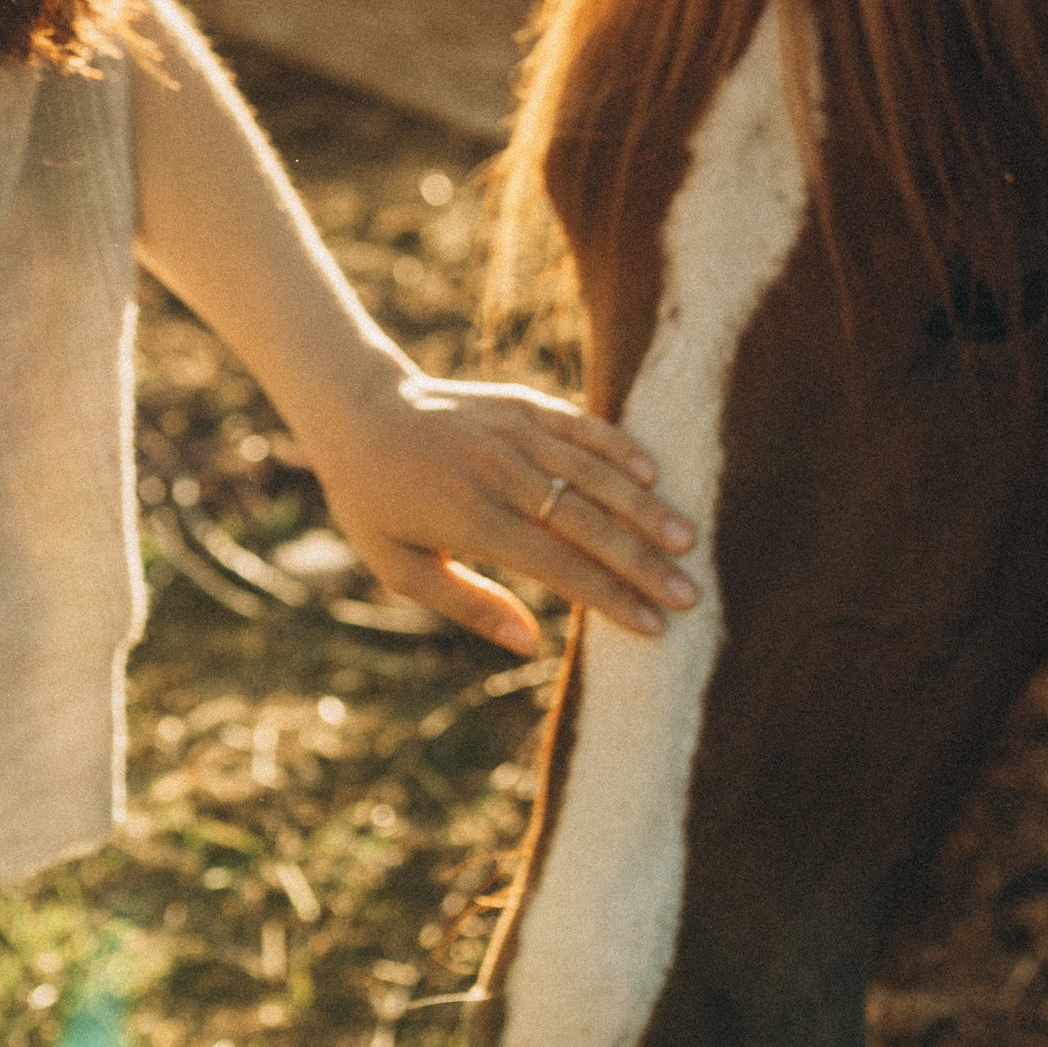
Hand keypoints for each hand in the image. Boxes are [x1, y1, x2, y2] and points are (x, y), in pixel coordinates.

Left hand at [304, 373, 699, 655]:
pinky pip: (578, 425)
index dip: (609, 596)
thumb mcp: (399, 566)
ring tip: (687, 540)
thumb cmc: (375, 501)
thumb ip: (467, 603)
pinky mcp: (519, 403)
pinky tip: (651, 474)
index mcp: (470, 518)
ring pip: (592, 471)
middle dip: (642, 562)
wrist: (357, 409)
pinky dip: (616, 446)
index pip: (557, 564)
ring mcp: (511, 431)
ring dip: (643, 507)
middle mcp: (498, 471)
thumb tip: (530, 644)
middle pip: (586, 522)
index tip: (652, 626)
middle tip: (690, 595)